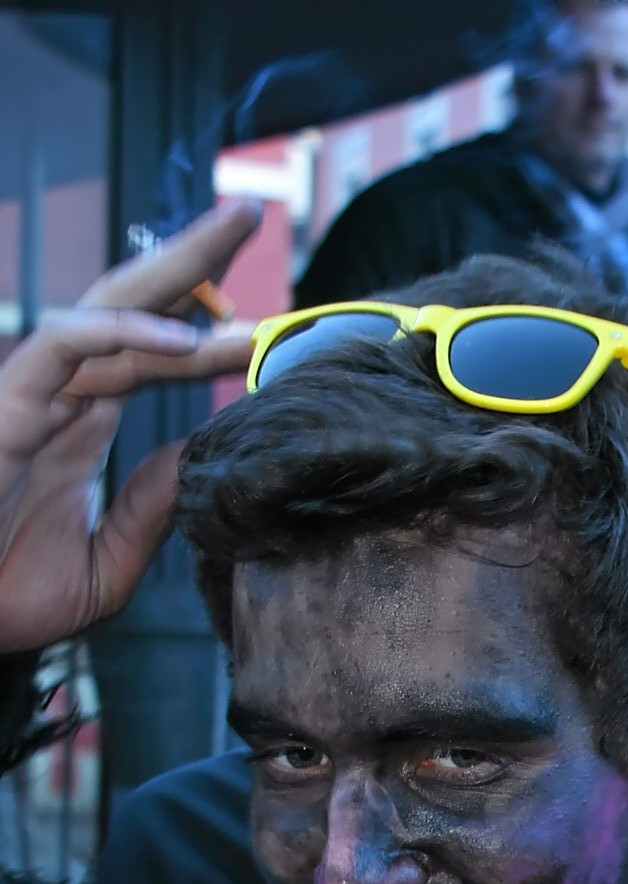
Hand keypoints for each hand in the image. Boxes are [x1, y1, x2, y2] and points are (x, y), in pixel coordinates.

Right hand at [0, 203, 258, 652]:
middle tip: (251, 213)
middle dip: (192, 258)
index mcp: (83, 421)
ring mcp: (32, 390)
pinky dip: (121, 331)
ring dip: (175, 273)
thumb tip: (200, 461)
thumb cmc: (7, 595)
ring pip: (110, 308)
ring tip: (234, 235)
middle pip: (135, 303)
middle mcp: (62, 393)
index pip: (153, 351)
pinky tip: (182, 337)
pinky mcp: (6, 402)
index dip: (205, 322)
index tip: (270, 312)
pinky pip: (63, 344)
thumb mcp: (107, 565)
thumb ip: (149, 512)